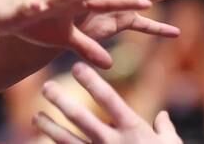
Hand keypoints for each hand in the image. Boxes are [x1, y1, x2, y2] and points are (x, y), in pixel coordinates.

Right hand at [0, 0, 151, 66]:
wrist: (2, 12)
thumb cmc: (36, 23)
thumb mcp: (64, 39)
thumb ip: (88, 47)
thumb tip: (111, 64)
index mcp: (76, 2)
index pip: (105, 1)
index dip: (125, 1)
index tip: (148, 2)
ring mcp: (44, 0)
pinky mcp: (23, 8)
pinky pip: (29, 7)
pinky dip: (32, 6)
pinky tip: (35, 7)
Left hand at [34, 62, 182, 143]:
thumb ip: (166, 130)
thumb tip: (163, 116)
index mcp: (133, 130)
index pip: (108, 99)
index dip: (91, 82)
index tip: (75, 67)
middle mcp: (114, 143)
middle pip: (81, 118)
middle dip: (62, 101)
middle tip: (45, 87)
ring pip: (68, 142)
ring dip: (51, 128)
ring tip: (37, 116)